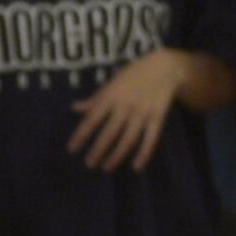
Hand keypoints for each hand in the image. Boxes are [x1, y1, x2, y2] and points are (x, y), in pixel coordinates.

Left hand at [68, 50, 187, 172]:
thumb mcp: (111, 83)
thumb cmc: (133, 75)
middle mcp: (125, 107)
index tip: (72, 149)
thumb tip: (74, 108)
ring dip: (117, 155)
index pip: (92, 120)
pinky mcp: (157, 118)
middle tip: (89, 164)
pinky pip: (150, 139)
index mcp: (111, 97)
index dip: (81, 135)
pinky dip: (144, 153)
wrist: (164, 68)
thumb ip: (95, 99)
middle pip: (109, 133)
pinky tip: (137, 166)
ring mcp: (142, 114)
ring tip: (106, 167)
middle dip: (98, 150)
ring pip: (128, 139)